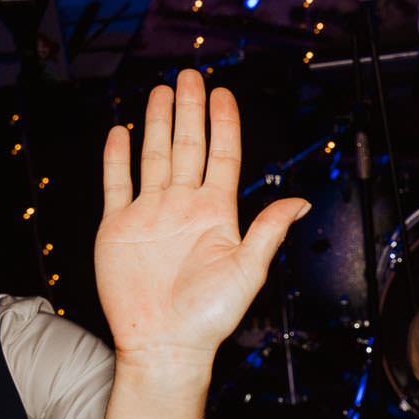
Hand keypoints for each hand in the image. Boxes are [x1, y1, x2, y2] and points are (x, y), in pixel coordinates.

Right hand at [97, 70, 307, 365]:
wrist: (165, 343)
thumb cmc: (210, 315)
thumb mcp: (248, 269)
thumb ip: (269, 230)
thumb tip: (301, 201)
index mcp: (216, 213)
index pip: (221, 156)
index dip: (222, 124)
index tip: (222, 93)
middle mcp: (184, 206)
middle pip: (188, 146)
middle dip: (188, 110)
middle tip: (189, 75)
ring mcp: (150, 213)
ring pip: (154, 156)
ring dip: (158, 124)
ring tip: (160, 91)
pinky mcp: (119, 226)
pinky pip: (117, 183)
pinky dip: (117, 157)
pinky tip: (122, 132)